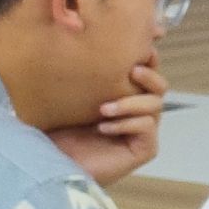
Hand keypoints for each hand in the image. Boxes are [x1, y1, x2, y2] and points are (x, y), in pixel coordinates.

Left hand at [50, 57, 165, 184]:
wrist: (49, 170)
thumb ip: (75, 77)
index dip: (147, 59)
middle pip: (159, 86)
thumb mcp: (61, 101)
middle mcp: (134, 112)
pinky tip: (103, 128)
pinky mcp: (144, 149)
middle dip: (150, 76)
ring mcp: (140, 131)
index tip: (136, 49)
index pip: (143, 73)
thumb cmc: (50, 135)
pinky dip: (127, 124)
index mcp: (119, 96)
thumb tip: (72, 39)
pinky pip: (147, 127)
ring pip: (155, 105)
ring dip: (131, 103)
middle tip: (132, 71)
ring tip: (103, 109)